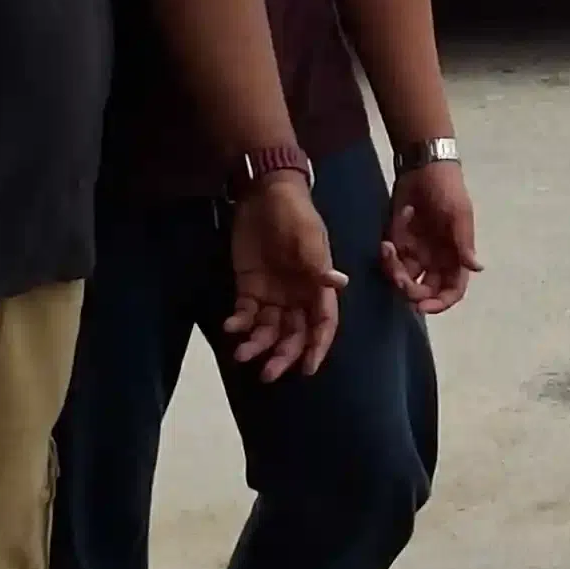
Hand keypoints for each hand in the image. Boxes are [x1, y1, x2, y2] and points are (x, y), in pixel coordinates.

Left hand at [220, 166, 345, 384]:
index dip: (316, 347)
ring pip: (268, 330)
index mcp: (317, 287)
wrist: (264, 194)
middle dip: (282, 356)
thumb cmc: (293, 215)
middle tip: (267, 374)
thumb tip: (339, 284)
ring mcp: (272, 294)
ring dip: (257, 345)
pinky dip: (239, 324)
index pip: (322, 324)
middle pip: (293, 335)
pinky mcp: (249, 288)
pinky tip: (230, 327)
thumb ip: (318, 265)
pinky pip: (245, 314)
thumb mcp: (307, 238)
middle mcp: (297, 297)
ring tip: (241, 355)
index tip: (307, 369)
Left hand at [377, 152, 479, 314]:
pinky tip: (386, 242)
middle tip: (399, 279)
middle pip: (425, 290)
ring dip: (394, 272)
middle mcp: (436, 260)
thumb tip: (478, 268)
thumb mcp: (458, 214)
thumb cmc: (447, 189)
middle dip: (410, 291)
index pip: (452, 290)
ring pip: (404, 278)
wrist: (423, 166)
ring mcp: (416, 252)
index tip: (423, 307)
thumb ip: (464, 243)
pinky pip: (390, 262)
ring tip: (389, 250)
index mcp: (455, 256)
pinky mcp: (399, 242)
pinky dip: (386, 258)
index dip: (440, 303)